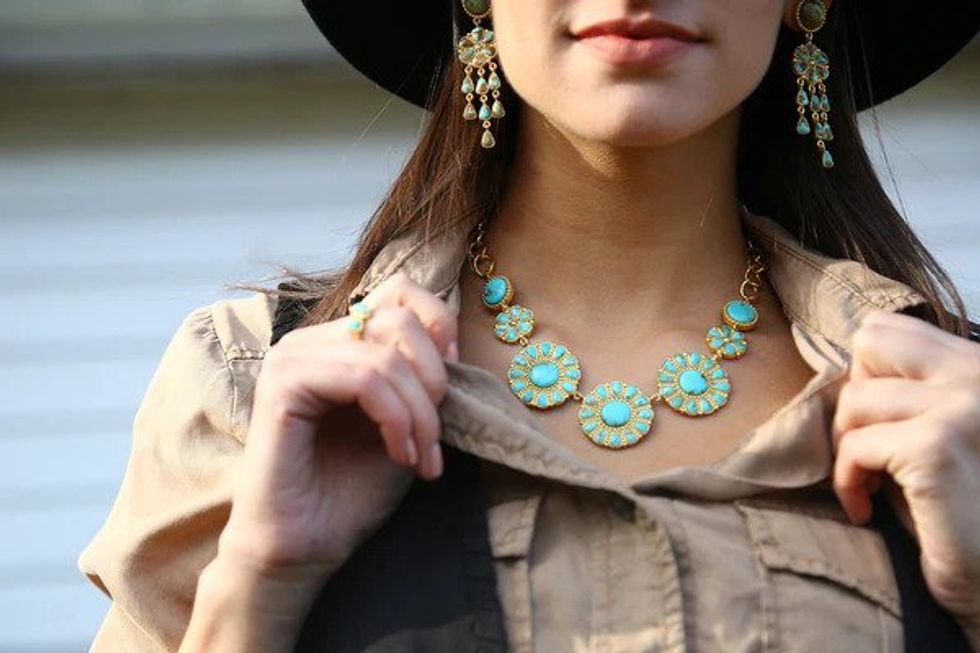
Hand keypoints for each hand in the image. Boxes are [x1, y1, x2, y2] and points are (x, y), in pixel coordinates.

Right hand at [218, 270, 458, 591]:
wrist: (307, 546)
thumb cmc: (352, 490)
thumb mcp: (407, 421)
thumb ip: (423, 375)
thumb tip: (450, 333)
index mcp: (340, 342)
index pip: (401, 291)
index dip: (440, 330)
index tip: (448, 394)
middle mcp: (312, 340)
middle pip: (401, 319)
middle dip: (435, 382)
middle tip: (435, 442)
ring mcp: (293, 357)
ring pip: (387, 353)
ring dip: (419, 412)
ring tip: (421, 458)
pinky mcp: (283, 383)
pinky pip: (364, 378)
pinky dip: (395, 418)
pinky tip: (399, 455)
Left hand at [831, 309, 979, 623]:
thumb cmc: (960, 513)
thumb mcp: (937, 436)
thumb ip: (907, 399)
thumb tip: (847, 377)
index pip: (890, 328)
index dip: (869, 377)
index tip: (879, 424)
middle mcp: (979, 375)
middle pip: (870, 340)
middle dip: (855, 396)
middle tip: (868, 445)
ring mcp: (963, 406)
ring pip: (854, 399)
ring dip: (847, 448)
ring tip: (869, 486)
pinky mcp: (937, 447)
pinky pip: (854, 447)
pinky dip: (847, 482)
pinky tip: (866, 511)